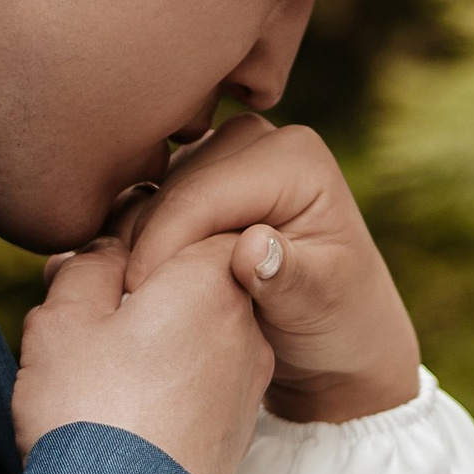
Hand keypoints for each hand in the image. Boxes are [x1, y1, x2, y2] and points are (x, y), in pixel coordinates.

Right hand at [11, 227, 273, 473]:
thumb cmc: (89, 409)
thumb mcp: (63, 318)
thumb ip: (86, 267)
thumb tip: (102, 253)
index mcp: (211, 276)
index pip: (180, 220)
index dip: (126, 235)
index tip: (86, 263)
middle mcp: (245, 322)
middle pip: (189, 278)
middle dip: (138, 288)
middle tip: (78, 311)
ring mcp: (247, 379)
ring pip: (193, 331)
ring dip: (150, 335)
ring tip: (91, 363)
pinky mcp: (237, 428)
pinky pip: (198, 380)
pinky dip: (163, 380)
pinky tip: (119, 404)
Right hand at [120, 115, 418, 425]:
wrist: (337, 333)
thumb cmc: (335, 321)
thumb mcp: (318, 305)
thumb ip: (286, 275)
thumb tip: (250, 246)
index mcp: (294, 157)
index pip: (203, 195)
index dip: (162, 246)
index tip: (136, 300)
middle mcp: (258, 139)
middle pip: (172, 188)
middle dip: (148, 246)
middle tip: (139, 308)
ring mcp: (225, 153)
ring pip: (153, 193)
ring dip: (140, 244)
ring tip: (147, 301)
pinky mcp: (200, 176)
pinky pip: (149, 201)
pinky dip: (140, 240)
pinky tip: (149, 286)